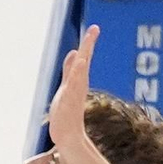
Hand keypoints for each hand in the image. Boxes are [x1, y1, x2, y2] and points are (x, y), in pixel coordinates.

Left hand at [47, 25, 98, 150]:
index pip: (84, 58)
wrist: (68, 136)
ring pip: (78, 77)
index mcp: (78, 80)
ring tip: (84, 50)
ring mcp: (73, 96)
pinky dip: (73, 83)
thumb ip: (70, 69)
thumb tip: (75, 52)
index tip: (95, 28)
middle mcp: (78, 86)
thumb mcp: (68, 85)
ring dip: (81, 63)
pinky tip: (74, 76)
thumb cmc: (67, 112)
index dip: (89, 43)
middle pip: (84, 63)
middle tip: (94, 30)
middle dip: (88, 46)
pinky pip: (70, 92)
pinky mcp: (67, 106)